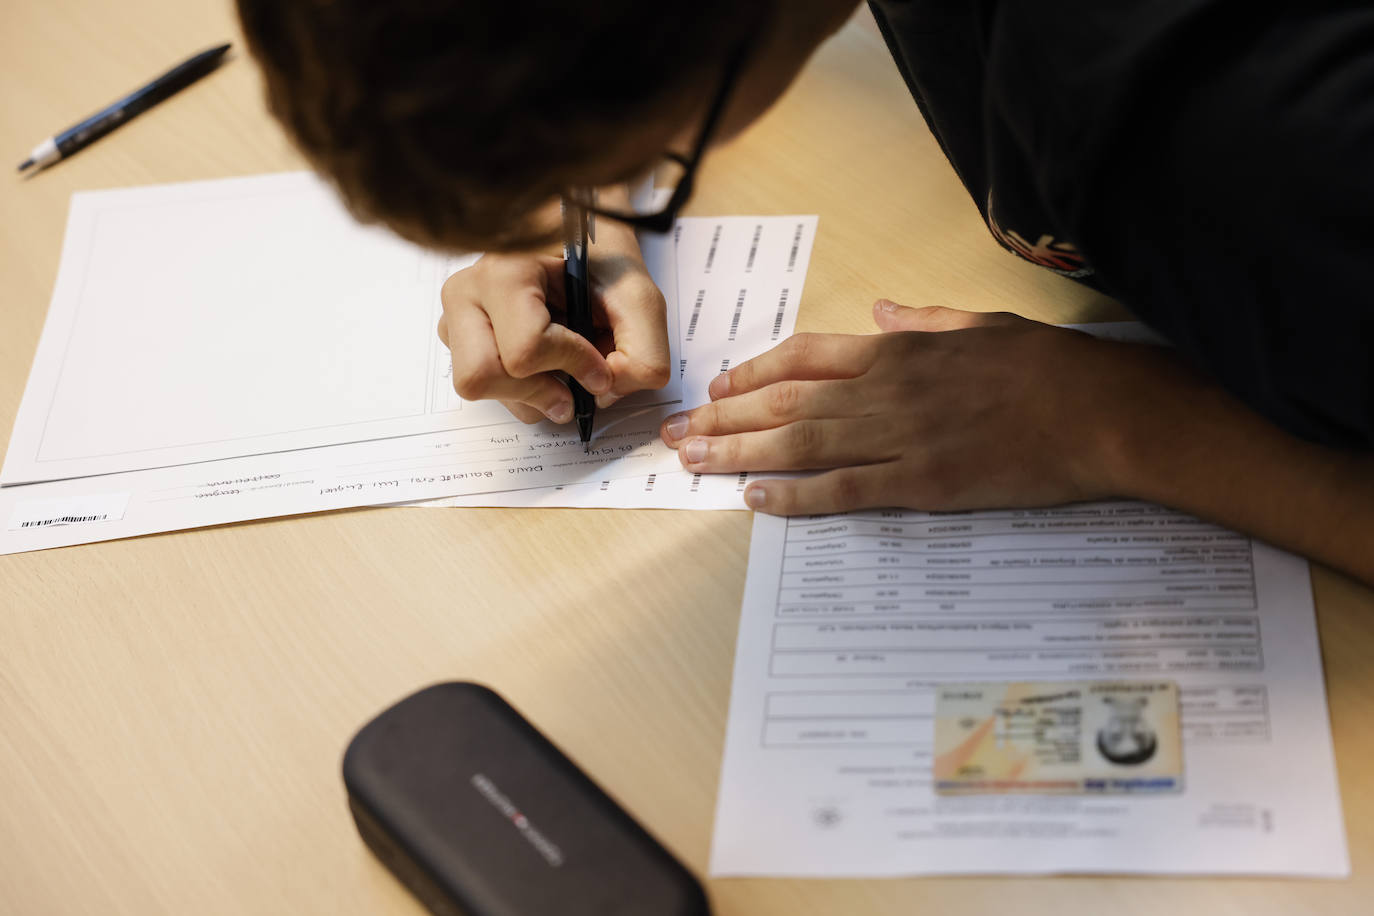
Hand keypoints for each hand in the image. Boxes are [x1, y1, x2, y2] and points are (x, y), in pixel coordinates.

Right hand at [438, 243, 669, 423]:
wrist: (580, 228)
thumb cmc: (600, 255)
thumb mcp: (639, 297)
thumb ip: (644, 353)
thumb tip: (606, 395)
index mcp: (505, 270)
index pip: (526, 349)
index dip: (573, 366)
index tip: (600, 367)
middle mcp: (468, 290)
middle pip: (480, 376)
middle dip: (536, 392)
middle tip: (571, 387)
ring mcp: (456, 312)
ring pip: (476, 386)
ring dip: (527, 395)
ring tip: (560, 371)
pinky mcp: (458, 333)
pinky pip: (480, 384)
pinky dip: (517, 390)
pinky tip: (543, 365)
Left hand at [659, 301, 1204, 514]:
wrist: (1103, 413)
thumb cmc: (1049, 367)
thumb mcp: (981, 323)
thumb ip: (922, 318)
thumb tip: (879, 308)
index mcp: (899, 349)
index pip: (804, 355)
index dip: (752, 371)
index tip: (718, 386)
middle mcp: (886, 388)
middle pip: (783, 400)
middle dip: (722, 416)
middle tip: (675, 432)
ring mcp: (900, 437)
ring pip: (799, 443)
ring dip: (738, 453)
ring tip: (691, 461)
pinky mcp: (923, 483)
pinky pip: (843, 490)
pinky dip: (795, 495)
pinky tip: (756, 500)